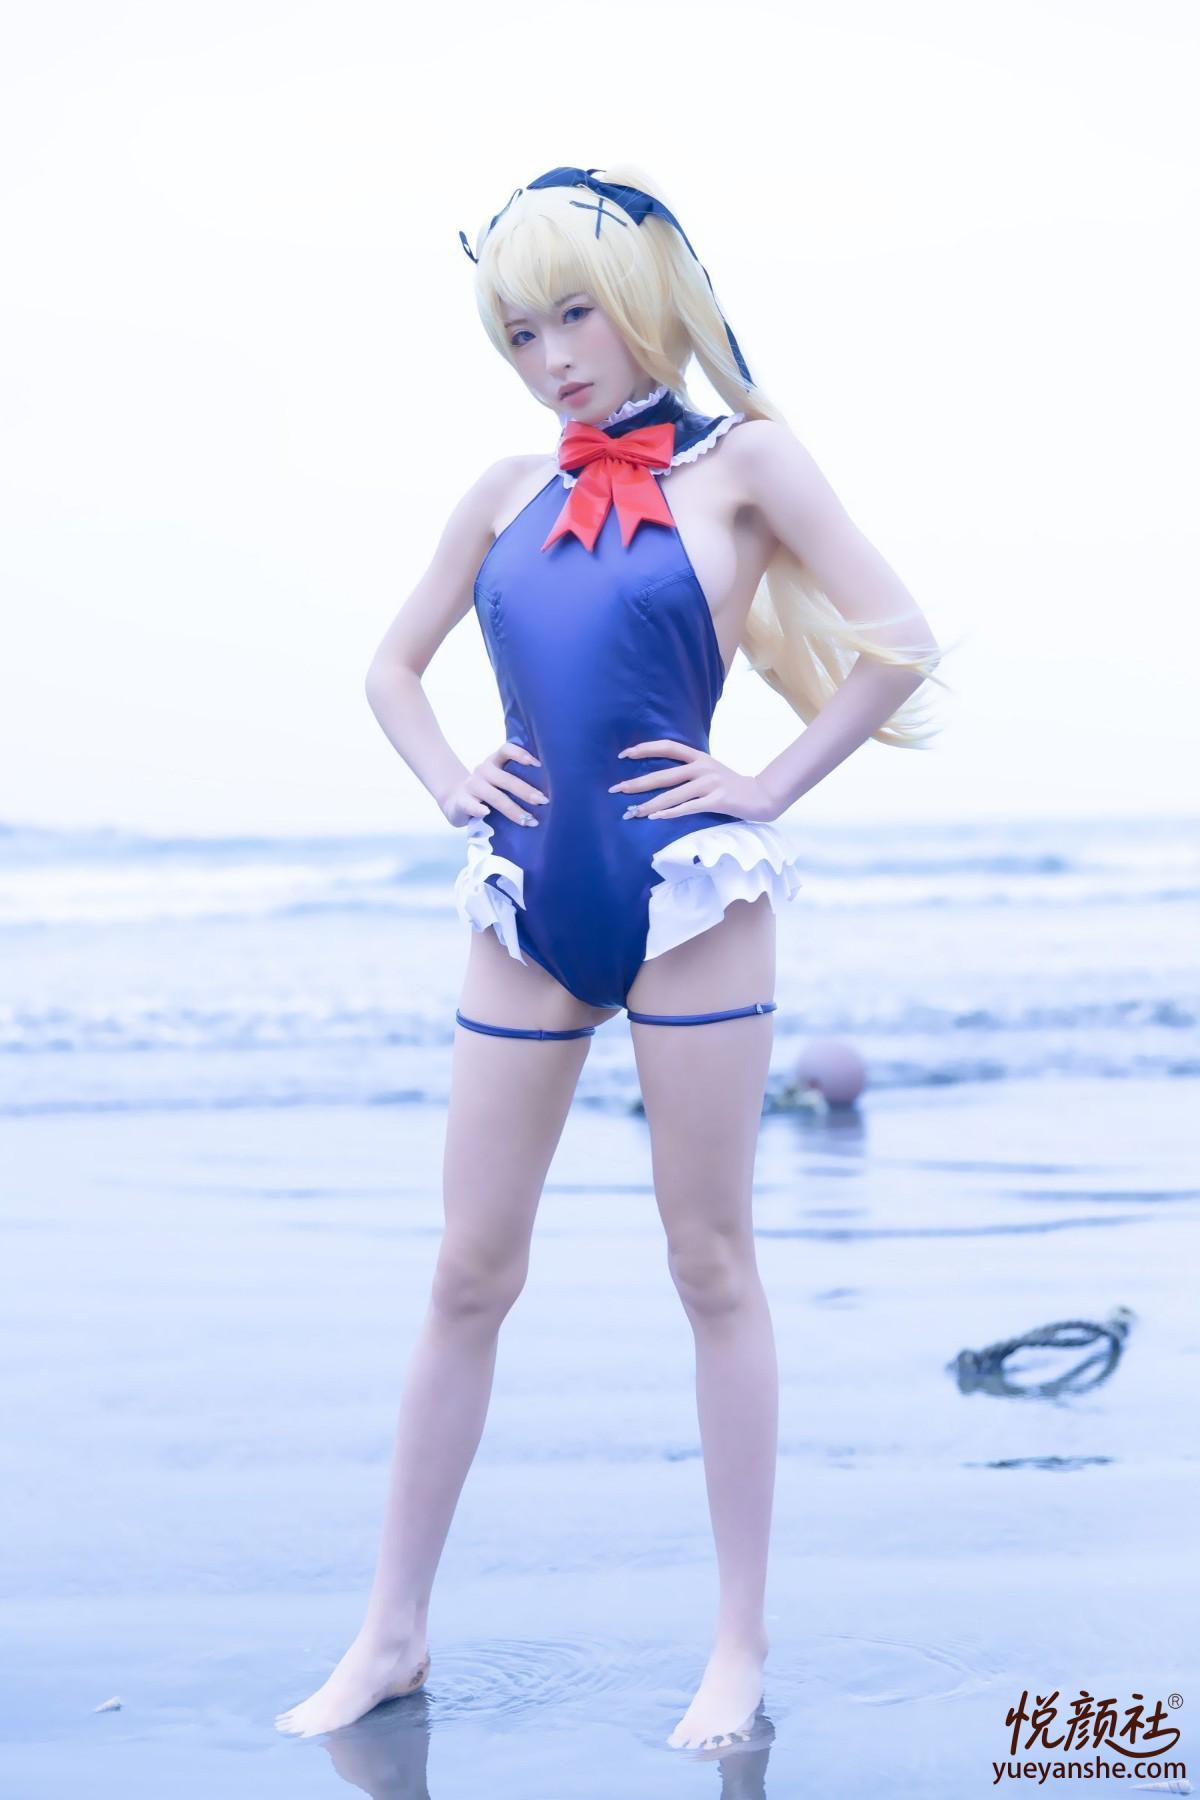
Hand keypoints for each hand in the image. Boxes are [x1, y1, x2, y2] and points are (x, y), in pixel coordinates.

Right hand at [442, 741, 548, 828]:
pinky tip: (487, 813)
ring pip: (494, 795)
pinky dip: (478, 808)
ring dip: (512, 809)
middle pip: (506, 778)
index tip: (537, 764)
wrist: (456, 802)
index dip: (521, 754)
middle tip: (543, 801)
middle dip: (526, 790)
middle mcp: (483, 770)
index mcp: (494, 762)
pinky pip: (470, 804)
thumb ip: (516, 780)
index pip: (506, 750)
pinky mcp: (461, 801)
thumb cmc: (487, 792)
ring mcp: (471, 785)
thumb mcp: (499, 782)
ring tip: (528, 820)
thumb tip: (547, 795)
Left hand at [608, 739, 780, 822]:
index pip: (668, 747)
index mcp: (699, 757)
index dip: (645, 749)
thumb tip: (659, 777)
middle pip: (664, 774)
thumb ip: (688, 770)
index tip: (623, 755)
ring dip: (649, 805)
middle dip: (637, 783)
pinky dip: (671, 813)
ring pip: (673, 795)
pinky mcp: (717, 800)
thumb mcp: (709, 770)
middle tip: (616, 789)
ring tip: (632, 812)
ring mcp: (710, 784)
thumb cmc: (730, 786)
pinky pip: (689, 807)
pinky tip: (655, 817)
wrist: (761, 796)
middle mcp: (702, 767)